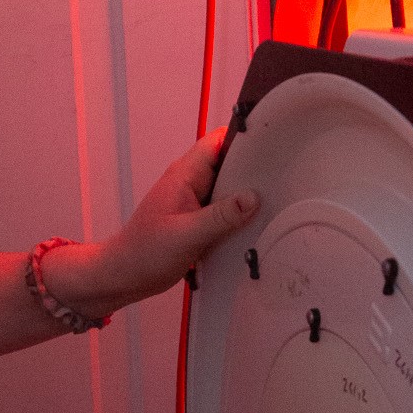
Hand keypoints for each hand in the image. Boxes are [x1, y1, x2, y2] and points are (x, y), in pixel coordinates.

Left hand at [45, 128, 259, 317]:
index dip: (244, 137)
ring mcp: (195, 201)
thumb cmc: (147, 252)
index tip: (275, 142)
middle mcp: (191, 182)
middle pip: (228, 163)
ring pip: (228, 188)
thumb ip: (221, 216)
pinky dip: (239, 214)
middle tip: (286, 176)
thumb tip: (254, 197)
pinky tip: (258, 224)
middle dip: (253, 168)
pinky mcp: (198, 220)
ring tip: (280, 199)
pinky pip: (224, 209)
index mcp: (185, 174)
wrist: (125, 275)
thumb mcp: (187, 234)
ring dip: (247, 194)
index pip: (217, 141)